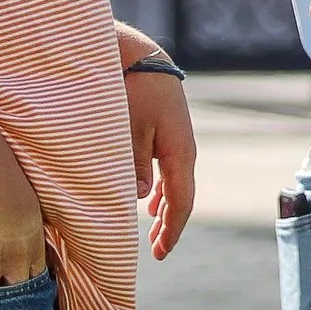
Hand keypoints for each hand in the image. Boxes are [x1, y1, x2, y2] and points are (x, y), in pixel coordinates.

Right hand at [0, 130, 46, 290]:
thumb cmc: (6, 179)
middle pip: (13, 288)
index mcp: (33, 239)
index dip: (28, 289)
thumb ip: (25, 226)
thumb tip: (20, 235)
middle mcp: (16, 251)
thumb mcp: (28, 205)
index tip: (22, 300)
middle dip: (5, 303)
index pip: (36, 275)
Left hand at [127, 66, 196, 259]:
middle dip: (170, 224)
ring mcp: (175, 141)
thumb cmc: (131, 90)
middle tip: (157, 251)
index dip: (172, 229)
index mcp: (180, 151)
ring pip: (174, 183)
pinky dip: (160, 189)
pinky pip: (167, 169)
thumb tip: (141, 196)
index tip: (159, 252)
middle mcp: (182, 149)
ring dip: (165, 208)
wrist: (139, 56)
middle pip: (180, 195)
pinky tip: (149, 196)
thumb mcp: (128, 129)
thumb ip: (134, 164)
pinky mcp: (165, 132)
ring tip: (153, 230)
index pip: (181, 200)